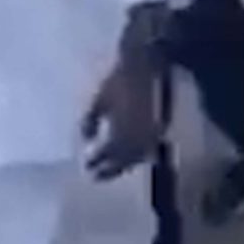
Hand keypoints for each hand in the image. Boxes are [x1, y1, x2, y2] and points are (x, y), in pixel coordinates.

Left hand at [83, 62, 161, 180]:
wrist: (146, 67)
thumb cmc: (118, 81)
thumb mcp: (97, 100)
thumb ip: (89, 122)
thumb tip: (85, 139)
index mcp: (119, 134)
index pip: (104, 156)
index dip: (94, 162)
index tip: (86, 167)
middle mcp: (136, 140)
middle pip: (120, 163)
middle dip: (107, 170)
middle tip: (95, 176)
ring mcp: (149, 136)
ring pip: (134, 159)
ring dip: (121, 166)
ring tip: (110, 170)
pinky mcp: (157, 130)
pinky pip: (145, 151)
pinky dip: (135, 157)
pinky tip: (128, 156)